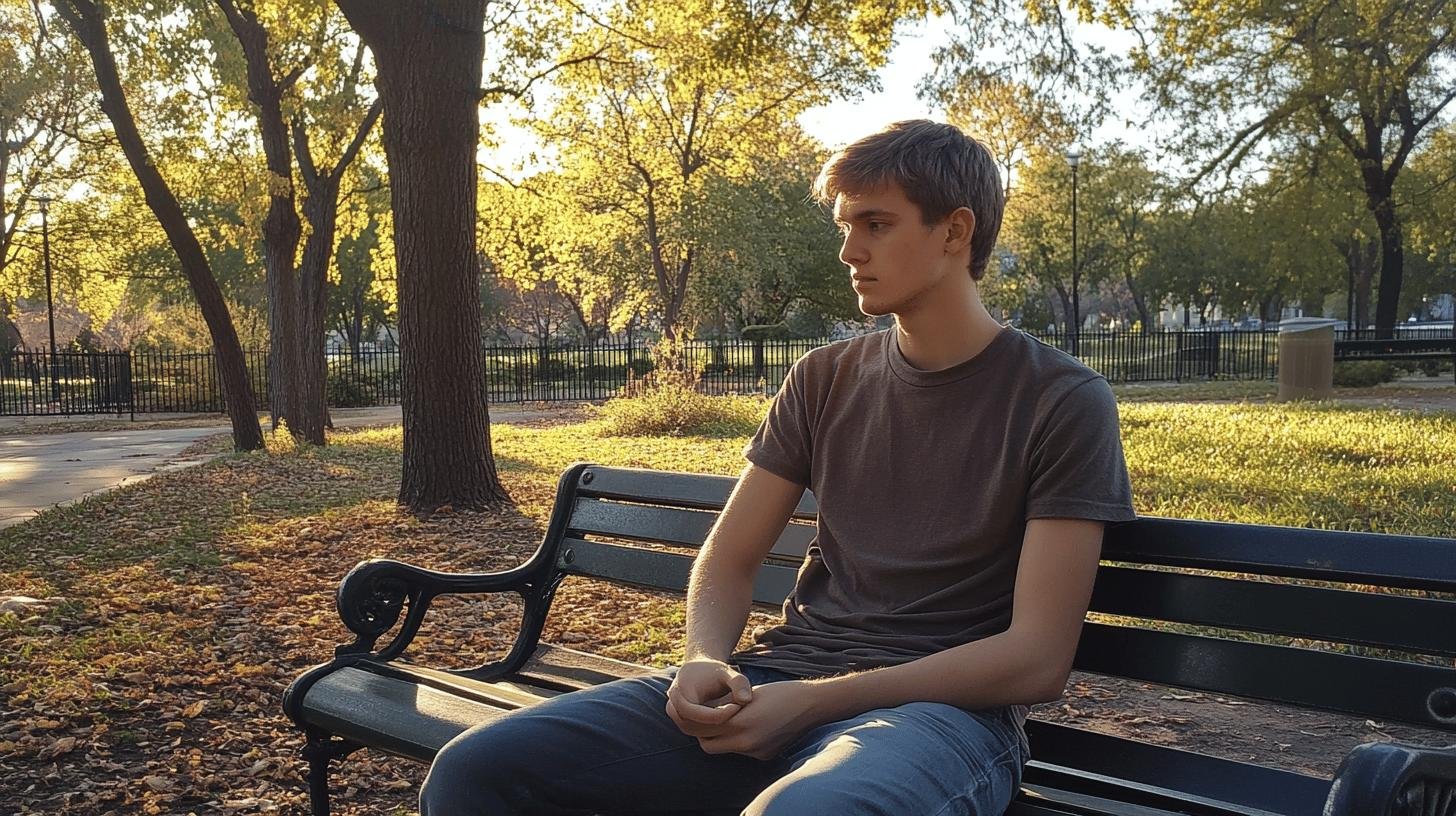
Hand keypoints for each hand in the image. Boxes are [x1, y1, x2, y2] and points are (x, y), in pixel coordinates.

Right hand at [665, 659, 753, 738]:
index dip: (720, 713)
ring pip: (693, 731)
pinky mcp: (681, 721)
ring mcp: (674, 715)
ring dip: (713, 729)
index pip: (697, 713)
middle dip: (716, 724)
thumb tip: (745, 700)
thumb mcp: (729, 673)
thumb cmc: (715, 671)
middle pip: (693, 725)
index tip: (738, 706)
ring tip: (732, 719)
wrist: (700, 669)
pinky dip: (710, 730)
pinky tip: (726, 722)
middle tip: (737, 717)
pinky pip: (694, 731)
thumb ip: (739, 684)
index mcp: (680, 690)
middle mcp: (672, 705)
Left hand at [696, 680, 826, 760]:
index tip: (692, 712)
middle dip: (702, 734)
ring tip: (727, 721)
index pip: (702, 728)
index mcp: (739, 723)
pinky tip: (751, 728)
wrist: (811, 705)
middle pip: (708, 745)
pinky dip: (741, 741)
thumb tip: (704, 713)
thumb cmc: (779, 693)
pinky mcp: (765, 757)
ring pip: (725, 749)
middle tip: (704, 720)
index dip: (694, 721)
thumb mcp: (747, 696)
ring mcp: (756, 752)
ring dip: (722, 738)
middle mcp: (746, 742)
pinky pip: (743, 751)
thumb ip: (725, 707)